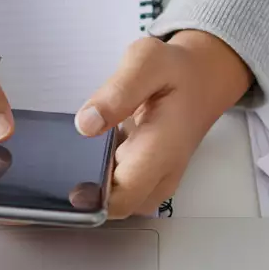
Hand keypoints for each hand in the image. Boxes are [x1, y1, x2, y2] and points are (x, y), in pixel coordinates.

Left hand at [74, 31, 251, 217]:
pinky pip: (120, 193)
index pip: (121, 198)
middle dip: (86, 190)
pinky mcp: (149, 181)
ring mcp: (156, 182)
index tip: (65, 178)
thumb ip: (117, 92)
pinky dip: (102, 178)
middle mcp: (161, 175)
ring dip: (94, 184)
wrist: (203, 81)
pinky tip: (94, 151)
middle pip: (114, 206)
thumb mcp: (147, 62)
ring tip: (82, 150)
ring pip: (116, 203)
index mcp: (161, 150)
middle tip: (66, 158)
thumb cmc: (177, 72)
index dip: (89, 197)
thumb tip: (86, 124)